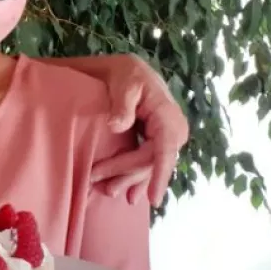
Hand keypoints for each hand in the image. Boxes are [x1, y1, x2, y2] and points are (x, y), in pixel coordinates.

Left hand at [87, 54, 189, 206]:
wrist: (131, 71)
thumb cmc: (127, 75)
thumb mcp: (124, 85)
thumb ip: (122, 106)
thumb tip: (116, 126)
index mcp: (168, 118)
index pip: (165, 151)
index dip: (159, 176)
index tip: (154, 198)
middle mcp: (173, 132)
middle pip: (150, 162)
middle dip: (126, 175)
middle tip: (97, 181)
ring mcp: (167, 139)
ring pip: (148, 167)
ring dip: (130, 181)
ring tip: (107, 192)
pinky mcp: (159, 143)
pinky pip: (149, 165)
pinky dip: (138, 180)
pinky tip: (130, 195)